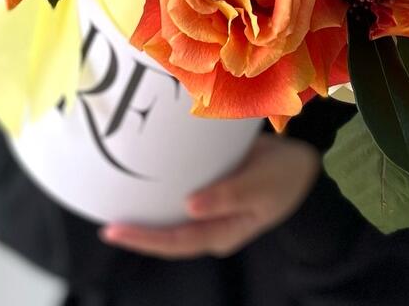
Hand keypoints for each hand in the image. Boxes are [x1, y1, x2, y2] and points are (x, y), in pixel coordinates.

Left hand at [100, 133, 320, 258]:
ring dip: (147, 216)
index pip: (176, 241)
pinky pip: (180, 198)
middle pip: (168, 237)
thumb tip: (190, 207)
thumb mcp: (260, 185)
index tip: (114, 231)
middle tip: (105, 226)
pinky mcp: (212, 193)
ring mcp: (211, 212)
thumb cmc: (284, 177)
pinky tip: (145, 183)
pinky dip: (161, 193)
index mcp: (223, 232)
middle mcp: (212, 226)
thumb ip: (227, 195)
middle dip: (138, 234)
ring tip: (116, 206)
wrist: (303, 166)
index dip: (145, 238)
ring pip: (172, 220)